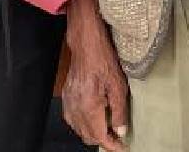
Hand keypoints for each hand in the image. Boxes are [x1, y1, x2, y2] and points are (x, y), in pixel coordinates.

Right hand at [61, 0, 129, 149]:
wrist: (86, 46)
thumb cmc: (104, 61)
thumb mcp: (118, 86)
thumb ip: (119, 112)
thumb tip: (121, 131)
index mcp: (89, 107)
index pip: (99, 137)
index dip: (112, 145)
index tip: (122, 147)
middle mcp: (76, 109)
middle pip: (88, 137)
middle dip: (104, 140)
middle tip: (118, 136)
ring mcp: (69, 104)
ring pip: (79, 130)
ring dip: (93, 133)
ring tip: (109, 127)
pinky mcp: (66, 98)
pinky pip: (73, 120)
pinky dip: (84, 124)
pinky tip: (94, 117)